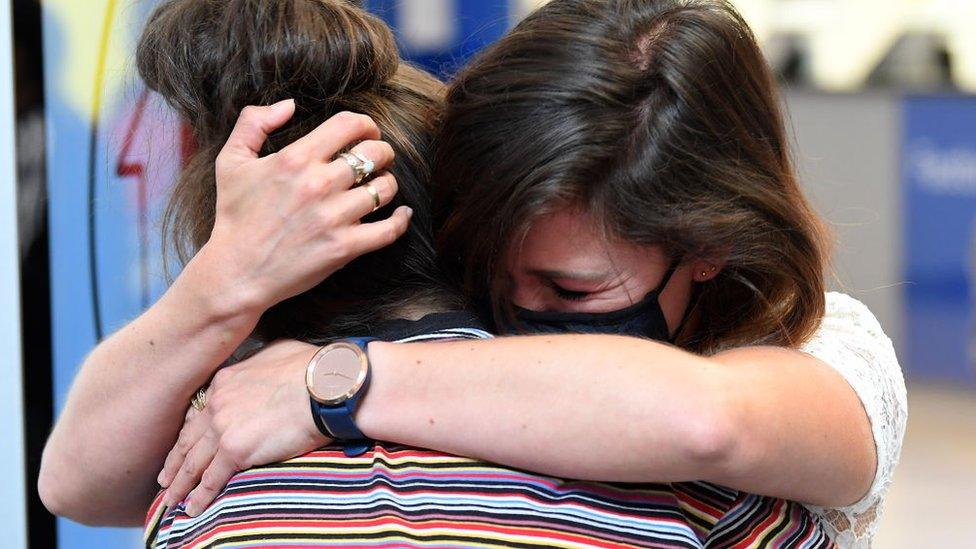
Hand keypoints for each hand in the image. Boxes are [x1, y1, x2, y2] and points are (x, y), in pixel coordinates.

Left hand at [157, 340, 327, 515]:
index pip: (200, 412)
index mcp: (225, 381)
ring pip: (193, 462)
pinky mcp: (235, 450)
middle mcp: (217, 403)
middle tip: (165, 477)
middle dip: (175, 461)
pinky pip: (211, 478)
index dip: (190, 432)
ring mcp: (222, 427)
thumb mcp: (276, 353)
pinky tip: (193, 508)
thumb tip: (264, 366)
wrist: (324, 386)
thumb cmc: (310, 368)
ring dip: (181, 483)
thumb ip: (259, 363)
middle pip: (189, 439)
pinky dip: (200, 496)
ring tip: (172, 498)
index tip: (185, 445)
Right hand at [198, 100, 413, 313]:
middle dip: (383, 152)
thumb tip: (288, 105)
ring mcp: (334, 217)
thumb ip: (253, 123)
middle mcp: (319, 184)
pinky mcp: (344, 247)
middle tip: (380, 159)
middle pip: (374, 154)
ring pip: (385, 188)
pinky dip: (401, 220)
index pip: (348, 125)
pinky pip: (388, 230)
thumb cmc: (235, 216)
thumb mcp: (231, 161)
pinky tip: (403, 215)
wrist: (236, 271)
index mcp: (296, 159)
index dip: (366, 124)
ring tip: (381, 186)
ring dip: (388, 184)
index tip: (368, 133)